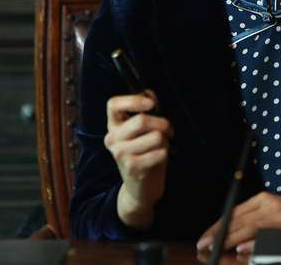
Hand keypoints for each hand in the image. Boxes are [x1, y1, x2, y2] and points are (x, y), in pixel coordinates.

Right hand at [104, 90, 173, 228]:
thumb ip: (147, 110)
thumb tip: (149, 92)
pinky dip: (165, 155)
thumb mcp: (144, 131)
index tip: (150, 103)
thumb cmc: (145, 154)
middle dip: (163, 123)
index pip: (113, 104)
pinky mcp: (133, 167)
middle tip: (168, 131)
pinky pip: (161, 152)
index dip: (133, 99)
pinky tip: (158, 161)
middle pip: (142, 120)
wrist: (141, 188)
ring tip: (160, 148)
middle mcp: (112, 139)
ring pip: (156, 136)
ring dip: (165, 142)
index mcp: (113, 126)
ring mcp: (120, 154)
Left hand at [196, 192, 280, 253]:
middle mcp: (269, 204)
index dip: (217, 226)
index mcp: (263, 199)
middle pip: (238, 220)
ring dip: (231, 239)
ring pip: (249, 227)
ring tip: (216, 248)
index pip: (233, 212)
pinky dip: (253, 243)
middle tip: (205, 245)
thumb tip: (231, 240)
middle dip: (219, 234)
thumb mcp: (274, 213)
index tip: (205, 238)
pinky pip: (266, 235)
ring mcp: (280, 214)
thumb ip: (254, 221)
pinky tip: (242, 249)